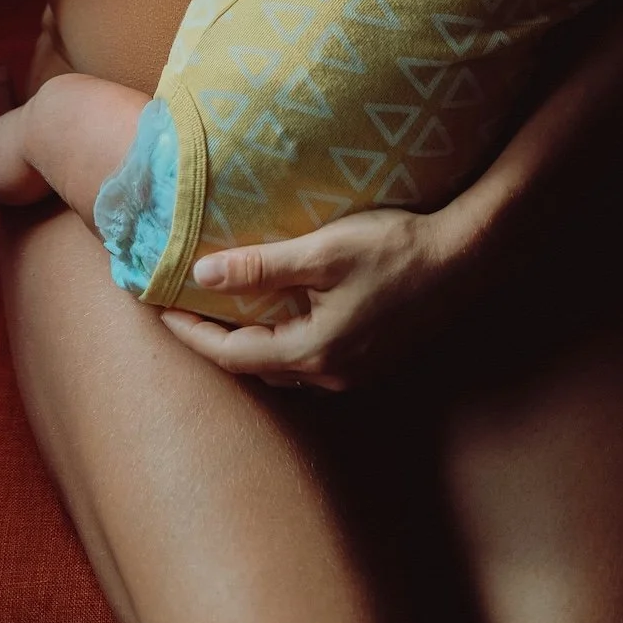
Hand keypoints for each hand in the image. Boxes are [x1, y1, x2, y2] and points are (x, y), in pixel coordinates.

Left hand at [158, 208, 477, 391]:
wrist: (465, 258)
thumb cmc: (395, 248)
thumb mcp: (324, 250)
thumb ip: (262, 265)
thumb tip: (203, 273)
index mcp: (312, 351)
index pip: (230, 353)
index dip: (190, 333)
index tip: (157, 310)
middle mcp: (330, 374)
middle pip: (254, 366)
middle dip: (214, 342)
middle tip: (182, 312)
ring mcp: (354, 372)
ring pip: (284, 367)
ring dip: (249, 344)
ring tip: (222, 313)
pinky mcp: (372, 359)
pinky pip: (310, 360)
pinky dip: (282, 341)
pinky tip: (280, 315)